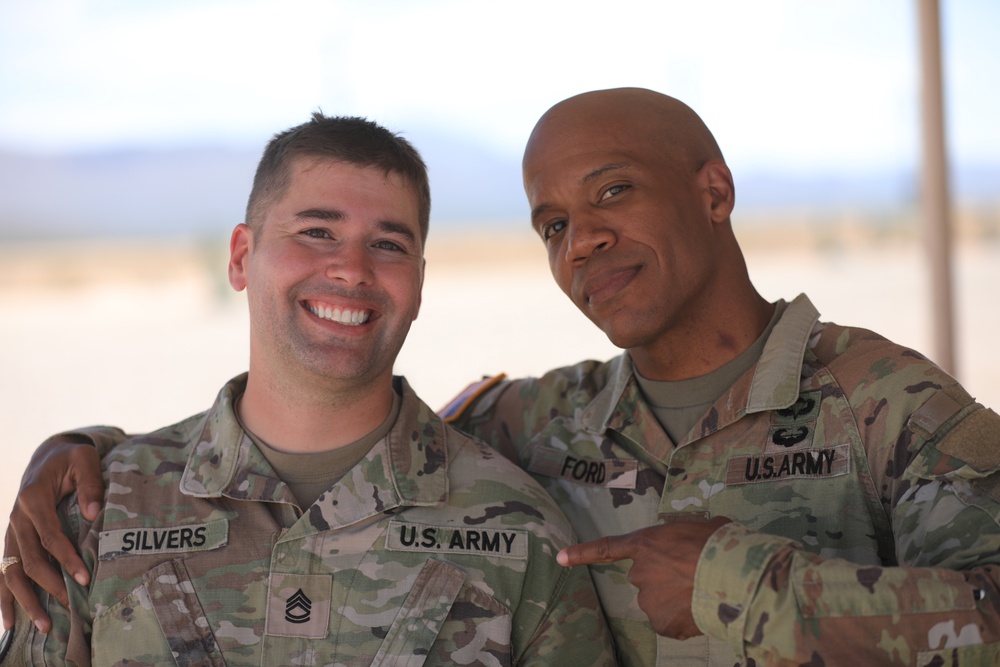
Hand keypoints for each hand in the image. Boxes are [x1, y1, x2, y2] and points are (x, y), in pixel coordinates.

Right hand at [1, 436, 103, 631]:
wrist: (49, 455)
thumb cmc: (71, 457)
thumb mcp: (84, 459)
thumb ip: (90, 483)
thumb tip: (95, 513)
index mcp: (33, 498)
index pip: (50, 536)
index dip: (67, 559)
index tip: (85, 579)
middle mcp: (17, 518)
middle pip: (29, 560)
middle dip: (50, 586)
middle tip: (72, 605)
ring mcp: (11, 530)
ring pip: (12, 571)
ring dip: (26, 600)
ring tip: (44, 627)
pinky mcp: (13, 539)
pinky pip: (4, 572)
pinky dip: (6, 597)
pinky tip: (11, 622)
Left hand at [558, 516, 730, 639]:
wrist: (728, 573)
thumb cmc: (719, 543)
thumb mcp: (701, 527)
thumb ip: (687, 537)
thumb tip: (701, 541)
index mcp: (645, 543)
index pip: (606, 548)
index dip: (582, 553)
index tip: (560, 558)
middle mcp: (639, 573)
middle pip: (648, 579)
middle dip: (665, 580)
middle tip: (692, 576)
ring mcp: (648, 600)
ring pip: (660, 603)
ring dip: (676, 601)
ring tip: (700, 592)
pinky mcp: (661, 623)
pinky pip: (672, 624)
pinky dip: (684, 621)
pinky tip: (699, 610)